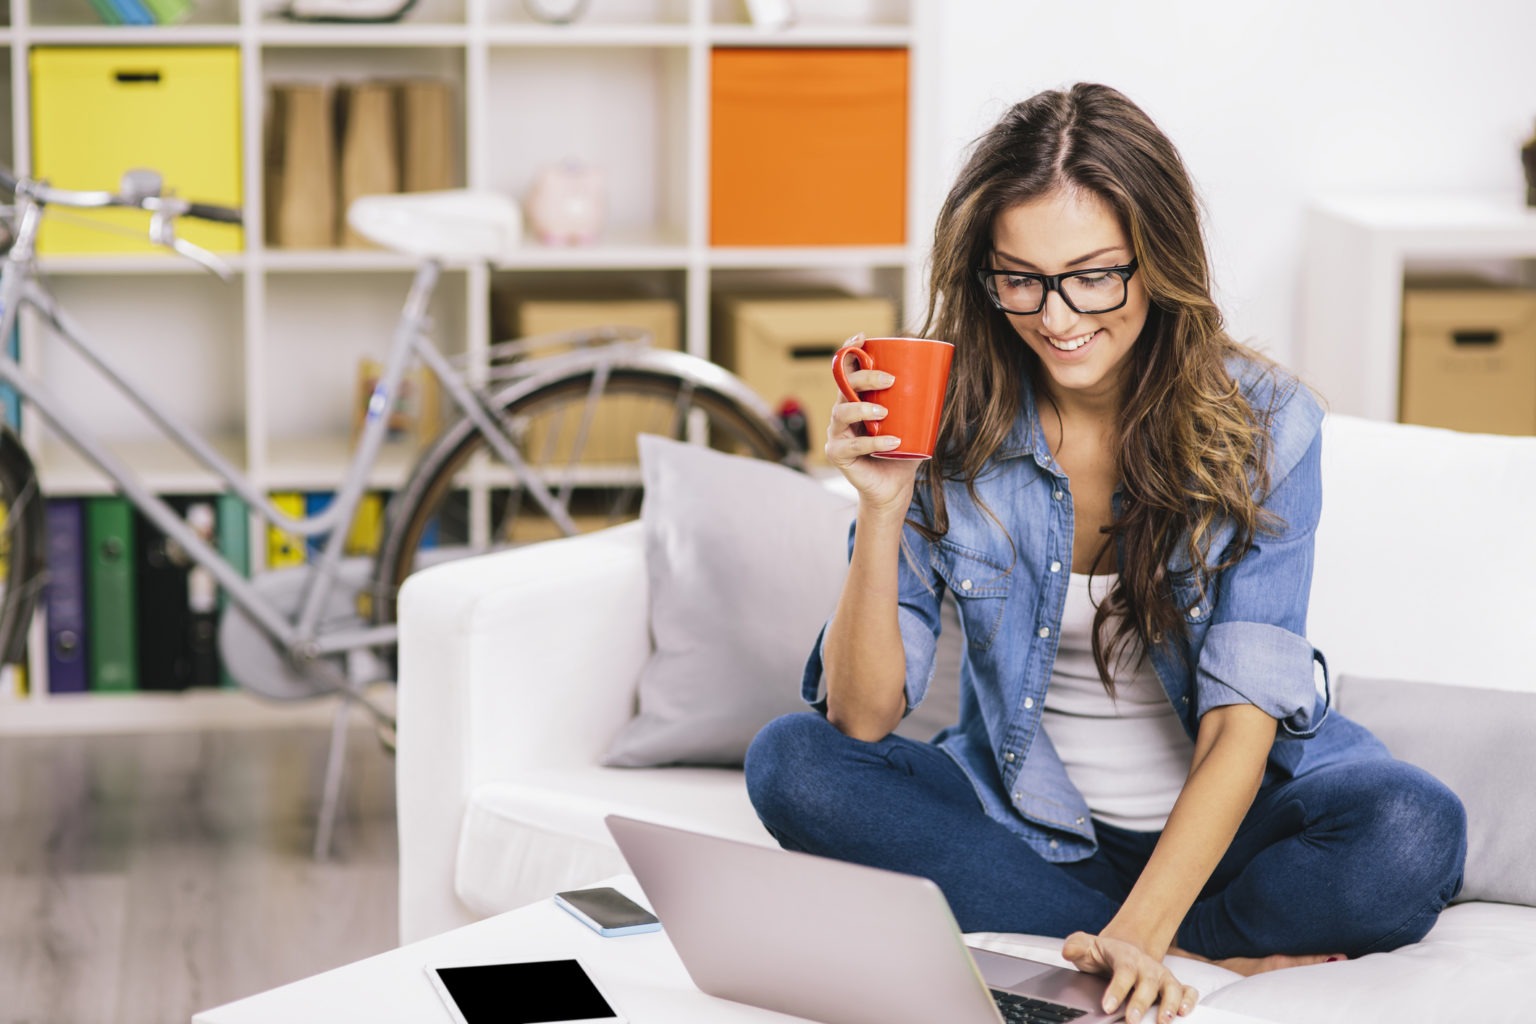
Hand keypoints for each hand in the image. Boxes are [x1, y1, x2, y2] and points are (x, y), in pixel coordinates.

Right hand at [826, 335, 920, 513]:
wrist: (893, 488)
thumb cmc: (902, 452)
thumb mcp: (913, 423)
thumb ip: (921, 402)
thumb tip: (944, 375)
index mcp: (856, 400)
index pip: (847, 371)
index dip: (850, 351)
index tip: (862, 337)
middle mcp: (841, 413)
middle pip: (843, 386)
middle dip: (865, 377)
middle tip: (891, 379)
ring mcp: (836, 434)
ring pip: (841, 413)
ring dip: (863, 408)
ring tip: (884, 413)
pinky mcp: (838, 455)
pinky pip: (853, 446)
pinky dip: (874, 442)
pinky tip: (892, 443)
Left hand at [1061, 932, 1197, 1023]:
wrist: (1123, 950)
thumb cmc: (1104, 954)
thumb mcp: (1087, 947)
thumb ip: (1076, 947)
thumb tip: (1068, 950)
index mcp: (1126, 957)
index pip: (1123, 972)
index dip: (1117, 990)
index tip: (1107, 1006)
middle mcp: (1147, 966)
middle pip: (1147, 984)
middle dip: (1141, 1003)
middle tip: (1132, 1021)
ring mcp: (1161, 976)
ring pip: (1171, 988)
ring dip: (1170, 1005)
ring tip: (1163, 1021)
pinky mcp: (1173, 986)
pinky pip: (1187, 991)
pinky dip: (1189, 1000)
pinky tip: (1184, 1013)